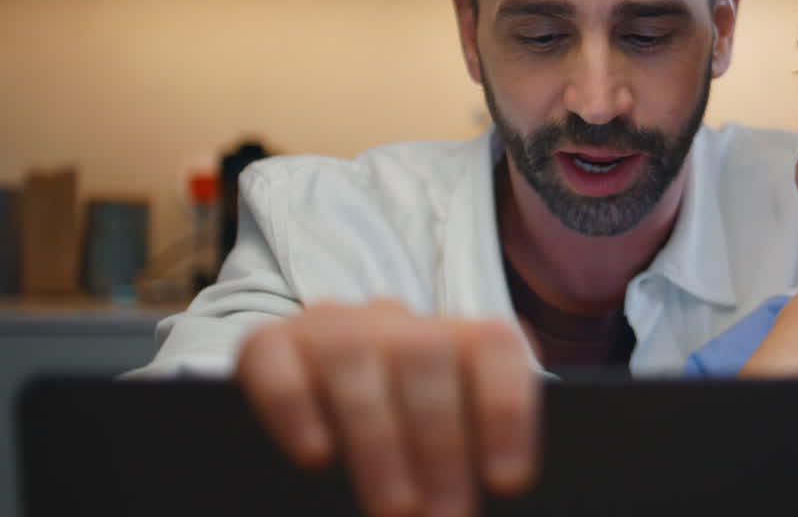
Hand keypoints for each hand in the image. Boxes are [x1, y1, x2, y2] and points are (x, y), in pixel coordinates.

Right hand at [236, 299, 538, 516]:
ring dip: (379, 441)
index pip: (492, 345)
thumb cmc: (403, 452)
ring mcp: (329, 328)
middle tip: (447, 515)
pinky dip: (295, 408)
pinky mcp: (266, 344)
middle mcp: (395, 323)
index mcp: (454, 338)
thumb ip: (471, 459)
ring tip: (396, 509)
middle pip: (425, 355)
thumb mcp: (444, 451)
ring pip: (355, 356)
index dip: (505, 410)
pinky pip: (276, 359)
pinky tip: (316, 457)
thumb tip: (500, 489)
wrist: (313, 427)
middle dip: (440, 444)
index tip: (508, 482)